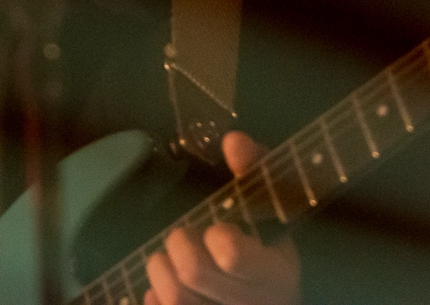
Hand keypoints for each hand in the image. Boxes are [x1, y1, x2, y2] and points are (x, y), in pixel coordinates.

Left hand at [143, 132, 300, 304]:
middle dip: (178, 243)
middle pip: (192, 272)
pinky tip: (164, 287)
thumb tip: (233, 141)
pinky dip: (153, 297)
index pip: (231, 254)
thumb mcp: (272, 210)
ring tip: (167, 259)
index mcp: (277, 274)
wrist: (272, 299)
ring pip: (174, 298)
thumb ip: (254, 172)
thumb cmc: (268, 248)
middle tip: (183, 236)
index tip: (217, 229)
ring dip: (160, 269)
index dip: (216, 235)